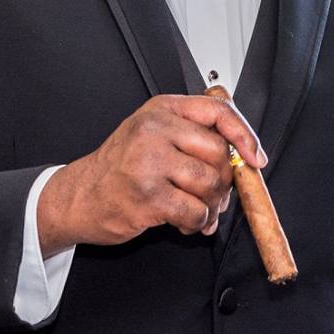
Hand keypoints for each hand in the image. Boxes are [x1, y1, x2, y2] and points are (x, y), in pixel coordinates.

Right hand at [37, 95, 266, 251]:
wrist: (79, 196)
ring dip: (210, 206)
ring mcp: (150, 162)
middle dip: (224, 182)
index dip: (245, 135)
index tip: (255, 158)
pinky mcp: (148, 196)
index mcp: (162, 110)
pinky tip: (180, 221)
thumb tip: (241, 158)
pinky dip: (196, 223)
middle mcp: (155, 130)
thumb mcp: (152, 135)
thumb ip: (193, 136)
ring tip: (194, 210)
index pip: (219, 112)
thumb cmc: (120, 167)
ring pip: (211, 184)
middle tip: (213, 195)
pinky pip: (195, 212)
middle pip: (219, 153)